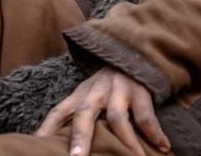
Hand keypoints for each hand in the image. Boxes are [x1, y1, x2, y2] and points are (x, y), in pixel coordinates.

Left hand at [36, 66, 169, 155]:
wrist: (137, 54)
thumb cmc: (108, 84)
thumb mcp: (87, 93)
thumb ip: (72, 114)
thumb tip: (47, 140)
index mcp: (81, 93)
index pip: (60, 111)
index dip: (47, 128)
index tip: (39, 145)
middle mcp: (97, 91)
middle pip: (85, 114)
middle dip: (81, 137)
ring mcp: (120, 90)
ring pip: (118, 119)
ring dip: (125, 142)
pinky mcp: (141, 91)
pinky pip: (146, 116)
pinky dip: (154, 133)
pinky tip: (162, 147)